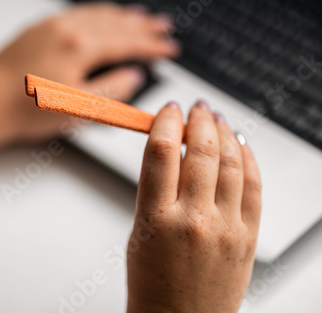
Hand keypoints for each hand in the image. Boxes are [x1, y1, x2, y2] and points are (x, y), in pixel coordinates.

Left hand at [0, 2, 179, 143]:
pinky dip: (96, 13)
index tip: (170, 48)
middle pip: (115, 23)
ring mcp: (49, 25)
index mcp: (79, 47)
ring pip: (95, 14)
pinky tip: (100, 17)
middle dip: (143, 25)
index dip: (152, 46)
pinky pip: (75, 13)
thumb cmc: (24, 111)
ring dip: (121, 15)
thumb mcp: (78, 109)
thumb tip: (134, 76)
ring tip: (140, 16)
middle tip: (164, 26)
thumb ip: (113, 91)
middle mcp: (65, 28)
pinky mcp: (36, 28)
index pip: (127, 43)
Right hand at [127, 101, 261, 312]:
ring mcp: (226, 228)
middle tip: (196, 107)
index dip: (166, 121)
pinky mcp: (248, 236)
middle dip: (199, 120)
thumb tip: (169, 152)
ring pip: (231, 162)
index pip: (162, 151)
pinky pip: (253, 186)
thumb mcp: (139, 232)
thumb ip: (154, 190)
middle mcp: (194, 220)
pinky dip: (248, 159)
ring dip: (224, 133)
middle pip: (201, 150)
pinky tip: (241, 145)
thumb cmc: (152, 284)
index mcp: (157, 219)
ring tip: (217, 119)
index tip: (168, 109)